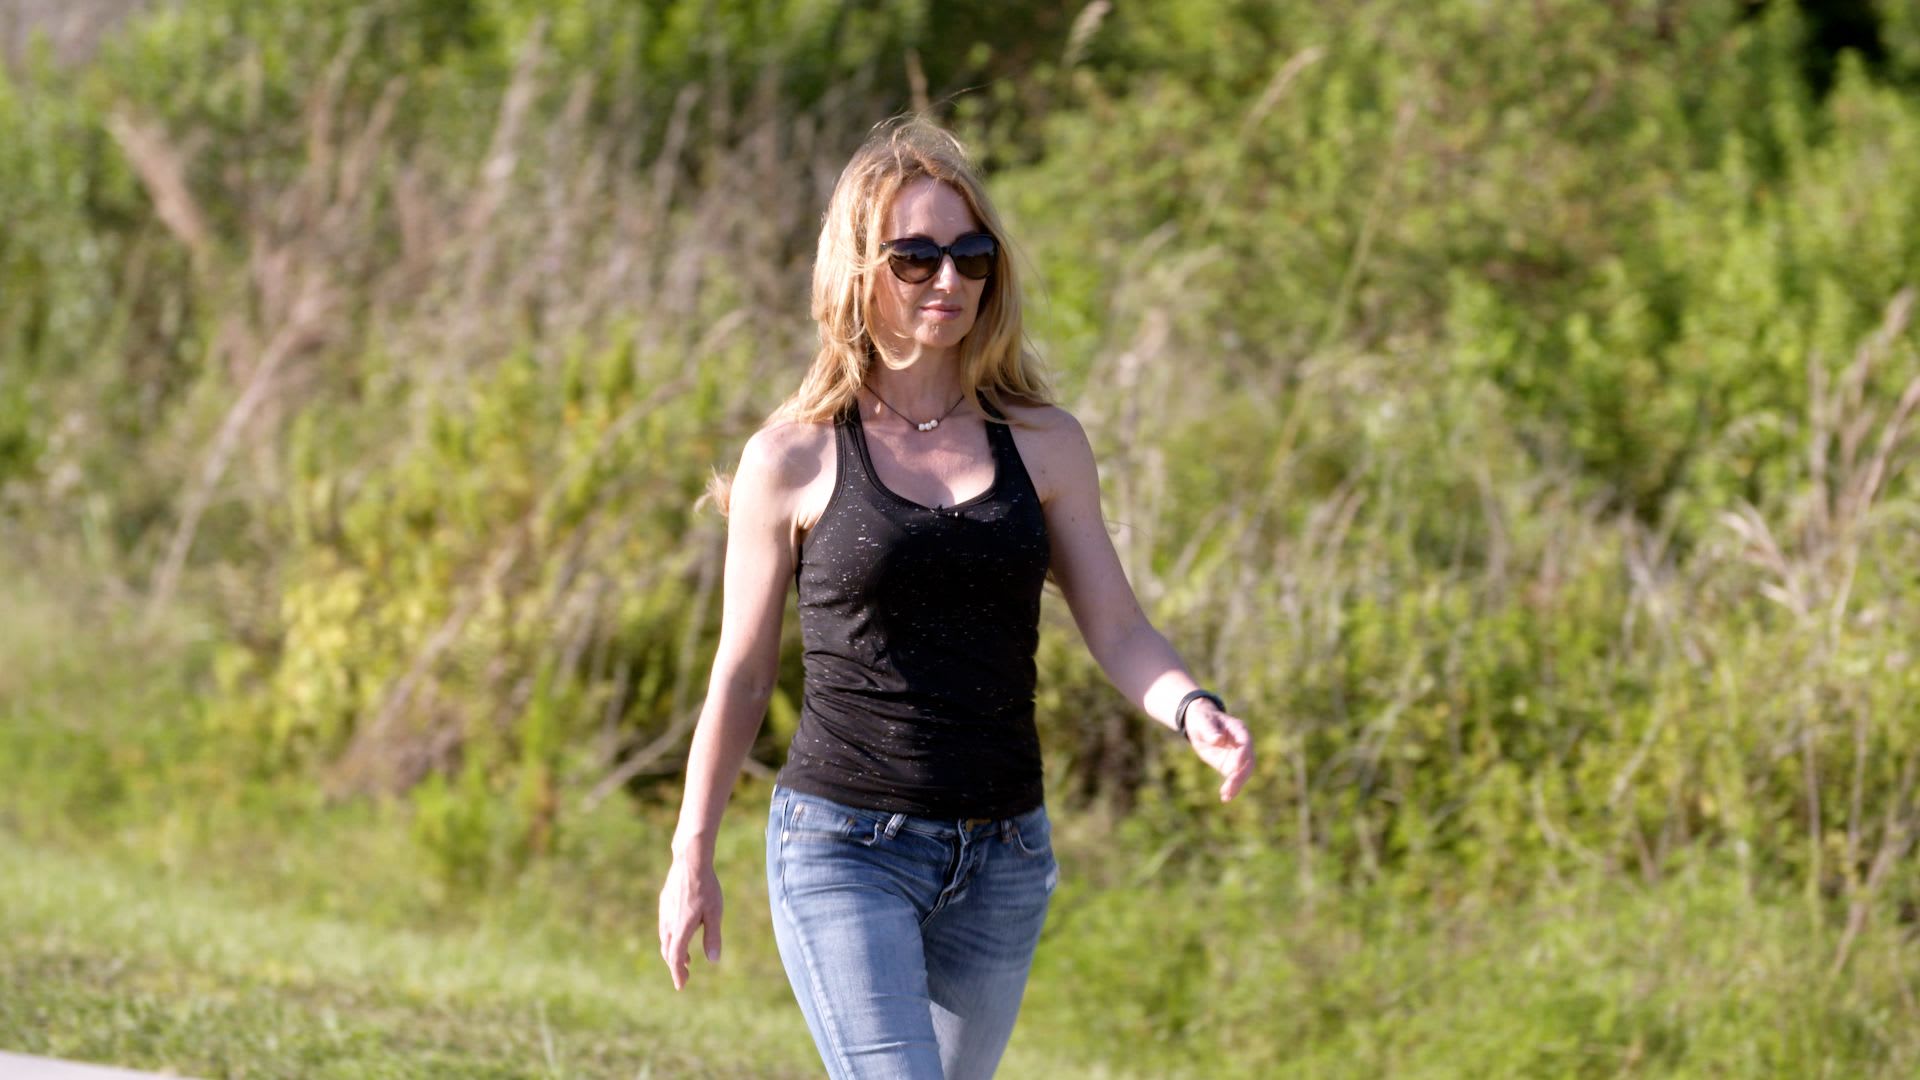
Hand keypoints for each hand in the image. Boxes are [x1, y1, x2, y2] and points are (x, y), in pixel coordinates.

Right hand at [658, 854, 723, 990]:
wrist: (689, 861)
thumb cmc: (706, 886)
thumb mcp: (715, 912)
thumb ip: (713, 937)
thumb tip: (713, 960)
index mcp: (681, 927)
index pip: (675, 957)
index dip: (677, 973)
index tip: (681, 986)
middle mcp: (669, 922)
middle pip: (668, 951)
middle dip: (675, 966)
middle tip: (685, 976)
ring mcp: (665, 912)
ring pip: (665, 939)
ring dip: (673, 952)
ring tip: (686, 959)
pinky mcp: (664, 903)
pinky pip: (665, 926)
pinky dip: (671, 938)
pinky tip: (682, 934)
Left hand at [1185, 703, 1254, 801]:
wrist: (1199, 724)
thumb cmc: (1203, 718)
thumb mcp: (1203, 721)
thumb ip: (1210, 730)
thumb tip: (1218, 739)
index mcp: (1239, 730)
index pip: (1245, 743)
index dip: (1242, 755)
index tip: (1234, 767)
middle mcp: (1242, 745)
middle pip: (1248, 762)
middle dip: (1240, 775)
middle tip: (1230, 786)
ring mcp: (1237, 756)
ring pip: (1242, 773)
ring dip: (1236, 785)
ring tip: (1226, 796)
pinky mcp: (1229, 766)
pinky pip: (1234, 779)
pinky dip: (1231, 788)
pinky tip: (1225, 798)